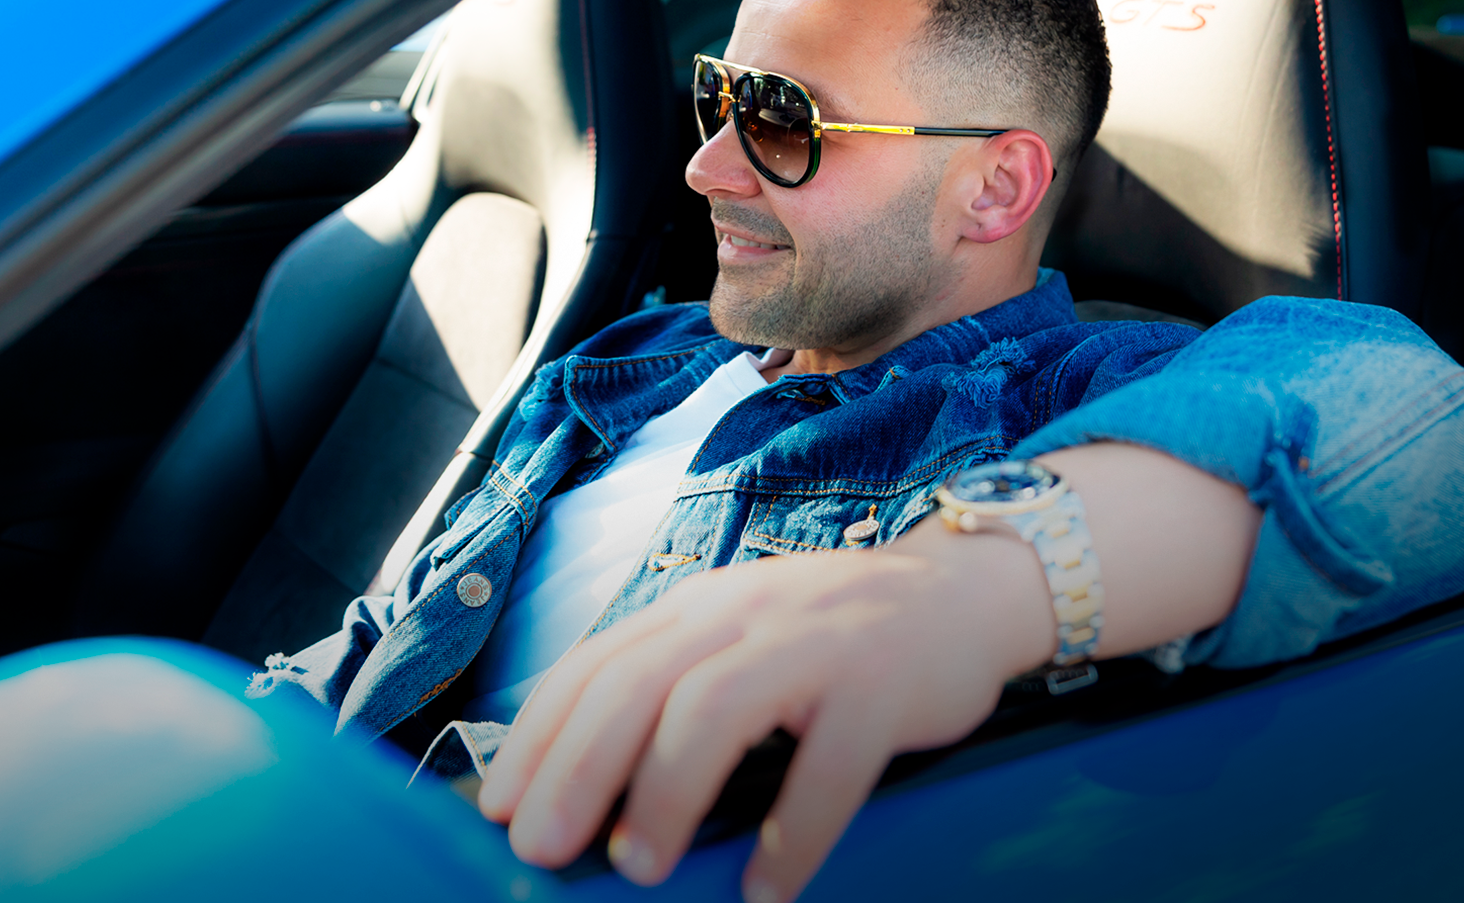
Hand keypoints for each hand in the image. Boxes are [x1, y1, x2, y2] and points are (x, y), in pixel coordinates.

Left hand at [477, 521, 1052, 902]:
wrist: (963, 591)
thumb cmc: (833, 633)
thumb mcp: (741, 634)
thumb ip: (674, 682)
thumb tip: (582, 777)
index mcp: (701, 605)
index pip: (597, 661)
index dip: (539, 733)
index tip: (500, 806)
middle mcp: (746, 614)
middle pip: (639, 682)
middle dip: (577, 767)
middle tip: (543, 847)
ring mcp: (815, 644)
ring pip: (717, 708)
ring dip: (667, 792)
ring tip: (642, 867)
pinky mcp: (881, 685)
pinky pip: (829, 765)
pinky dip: (793, 833)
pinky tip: (767, 888)